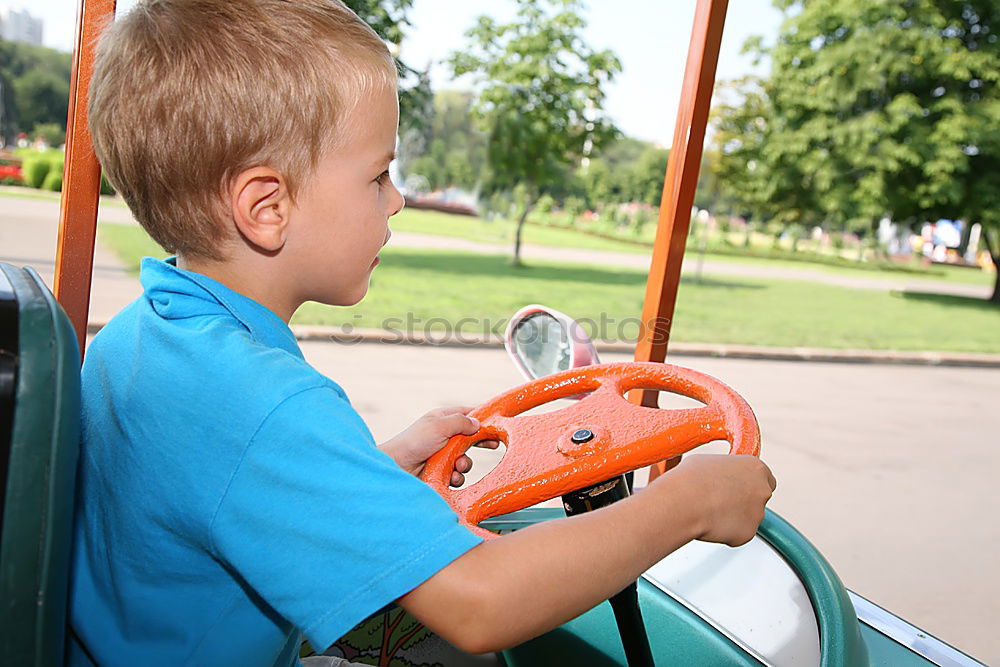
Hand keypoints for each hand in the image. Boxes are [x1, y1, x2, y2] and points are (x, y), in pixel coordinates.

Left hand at [380, 406, 499, 485]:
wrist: (395, 469)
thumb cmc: (411, 443)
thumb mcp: (439, 426)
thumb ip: (461, 422)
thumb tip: (477, 423)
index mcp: (443, 420)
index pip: (468, 415)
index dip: (484, 419)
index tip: (498, 424)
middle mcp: (444, 436)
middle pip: (471, 438)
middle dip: (481, 443)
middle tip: (493, 445)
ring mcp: (443, 455)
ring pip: (466, 459)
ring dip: (465, 464)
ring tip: (456, 465)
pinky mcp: (441, 471)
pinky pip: (458, 474)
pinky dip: (457, 476)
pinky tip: (450, 476)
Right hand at [658, 454, 775, 546]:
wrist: (684, 502)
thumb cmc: (691, 479)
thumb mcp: (708, 461)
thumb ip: (724, 468)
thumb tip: (718, 473)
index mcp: (755, 467)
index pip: (765, 476)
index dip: (751, 482)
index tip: (740, 485)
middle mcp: (762, 490)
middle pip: (760, 497)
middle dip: (746, 500)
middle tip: (724, 500)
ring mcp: (757, 513)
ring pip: (749, 517)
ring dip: (734, 516)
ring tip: (710, 510)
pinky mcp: (748, 533)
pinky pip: (739, 534)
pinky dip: (727, 531)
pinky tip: (711, 522)